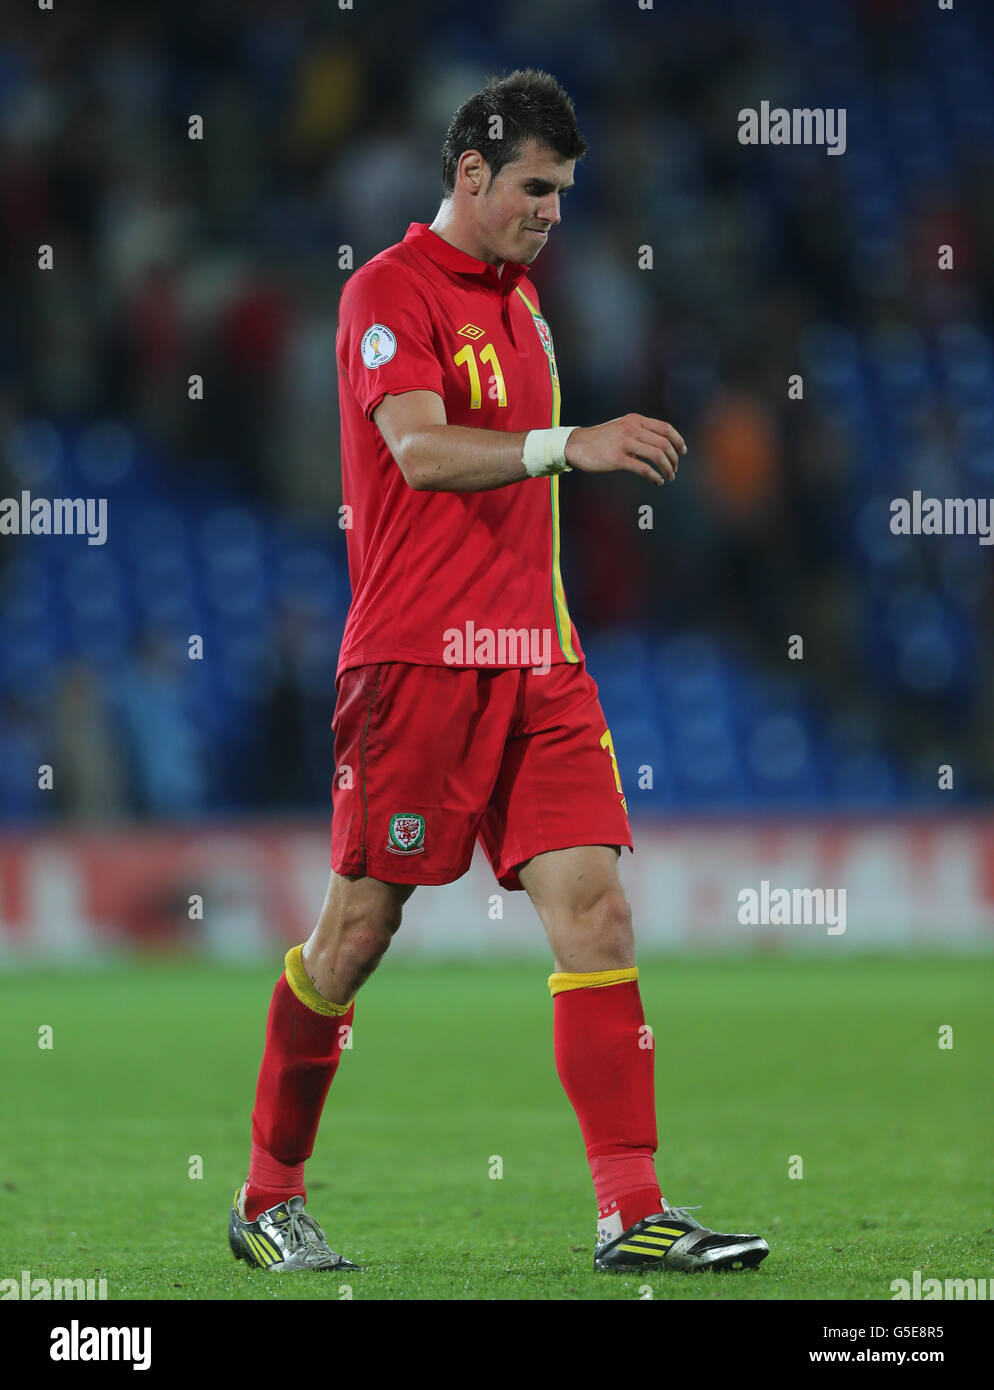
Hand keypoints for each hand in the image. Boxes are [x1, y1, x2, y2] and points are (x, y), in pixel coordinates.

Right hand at [564, 414, 686, 485]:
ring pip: (657, 455)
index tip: (682, 452)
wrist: (576, 444)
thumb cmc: (601, 438)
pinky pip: (643, 468)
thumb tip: (660, 443)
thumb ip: (640, 430)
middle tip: (674, 469)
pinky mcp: (617, 459)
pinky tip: (657, 481)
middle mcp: (632, 428)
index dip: (678, 441)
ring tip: (669, 477)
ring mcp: (624, 443)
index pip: (666, 428)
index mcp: (636, 420)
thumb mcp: (622, 426)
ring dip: (667, 468)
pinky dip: (654, 476)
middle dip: (674, 459)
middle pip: (664, 443)